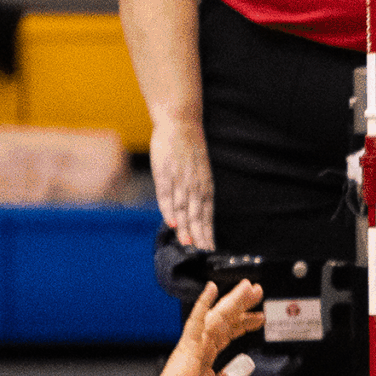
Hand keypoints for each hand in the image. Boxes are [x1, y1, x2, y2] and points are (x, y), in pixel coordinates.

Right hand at [150, 279, 265, 375]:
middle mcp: (201, 345)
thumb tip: (239, 369)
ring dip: (234, 300)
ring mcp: (194, 343)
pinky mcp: (187, 344)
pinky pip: (197, 320)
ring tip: (248, 287)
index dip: (245, 323)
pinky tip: (211, 288)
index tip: (259, 317)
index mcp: (207, 356)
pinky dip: (204, 303)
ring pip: (218, 316)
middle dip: (243, 305)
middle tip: (257, 291)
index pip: (229, 333)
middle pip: (226, 320)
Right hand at [151, 114, 214, 250]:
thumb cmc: (189, 147)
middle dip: (199, 235)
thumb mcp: (199, 171)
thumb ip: (197, 191)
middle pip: (197, 215)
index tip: (210, 248)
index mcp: (205, 185)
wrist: (179, 122)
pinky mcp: (165, 172)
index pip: (207, 214)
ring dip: (185, 227)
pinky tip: (171, 223)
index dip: (208, 232)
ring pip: (183, 208)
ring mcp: (179, 179)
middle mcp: (195, 184)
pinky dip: (169, 210)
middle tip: (201, 253)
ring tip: (187, 244)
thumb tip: (195, 212)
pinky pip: (167, 195)